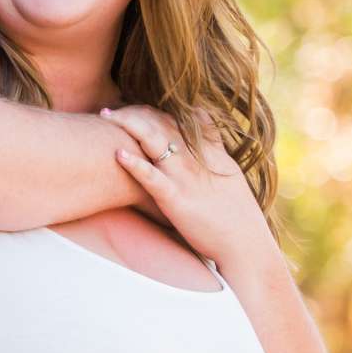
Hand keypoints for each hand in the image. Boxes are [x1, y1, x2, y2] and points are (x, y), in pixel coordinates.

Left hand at [100, 104, 271, 268]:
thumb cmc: (236, 212)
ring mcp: (184, 177)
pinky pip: (152, 179)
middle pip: (160, 122)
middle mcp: (194, 158)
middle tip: (108, 112)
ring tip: (106, 117)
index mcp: (206, 150)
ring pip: (154, 141)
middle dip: (133, 112)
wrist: (245, 244)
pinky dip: (135, 165)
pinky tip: (118, 154)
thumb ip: (213, 142)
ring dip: (128, 126)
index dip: (151, 110)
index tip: (131, 108)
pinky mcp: (176, 200)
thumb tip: (202, 116)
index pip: (175, 118)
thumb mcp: (229, 168)